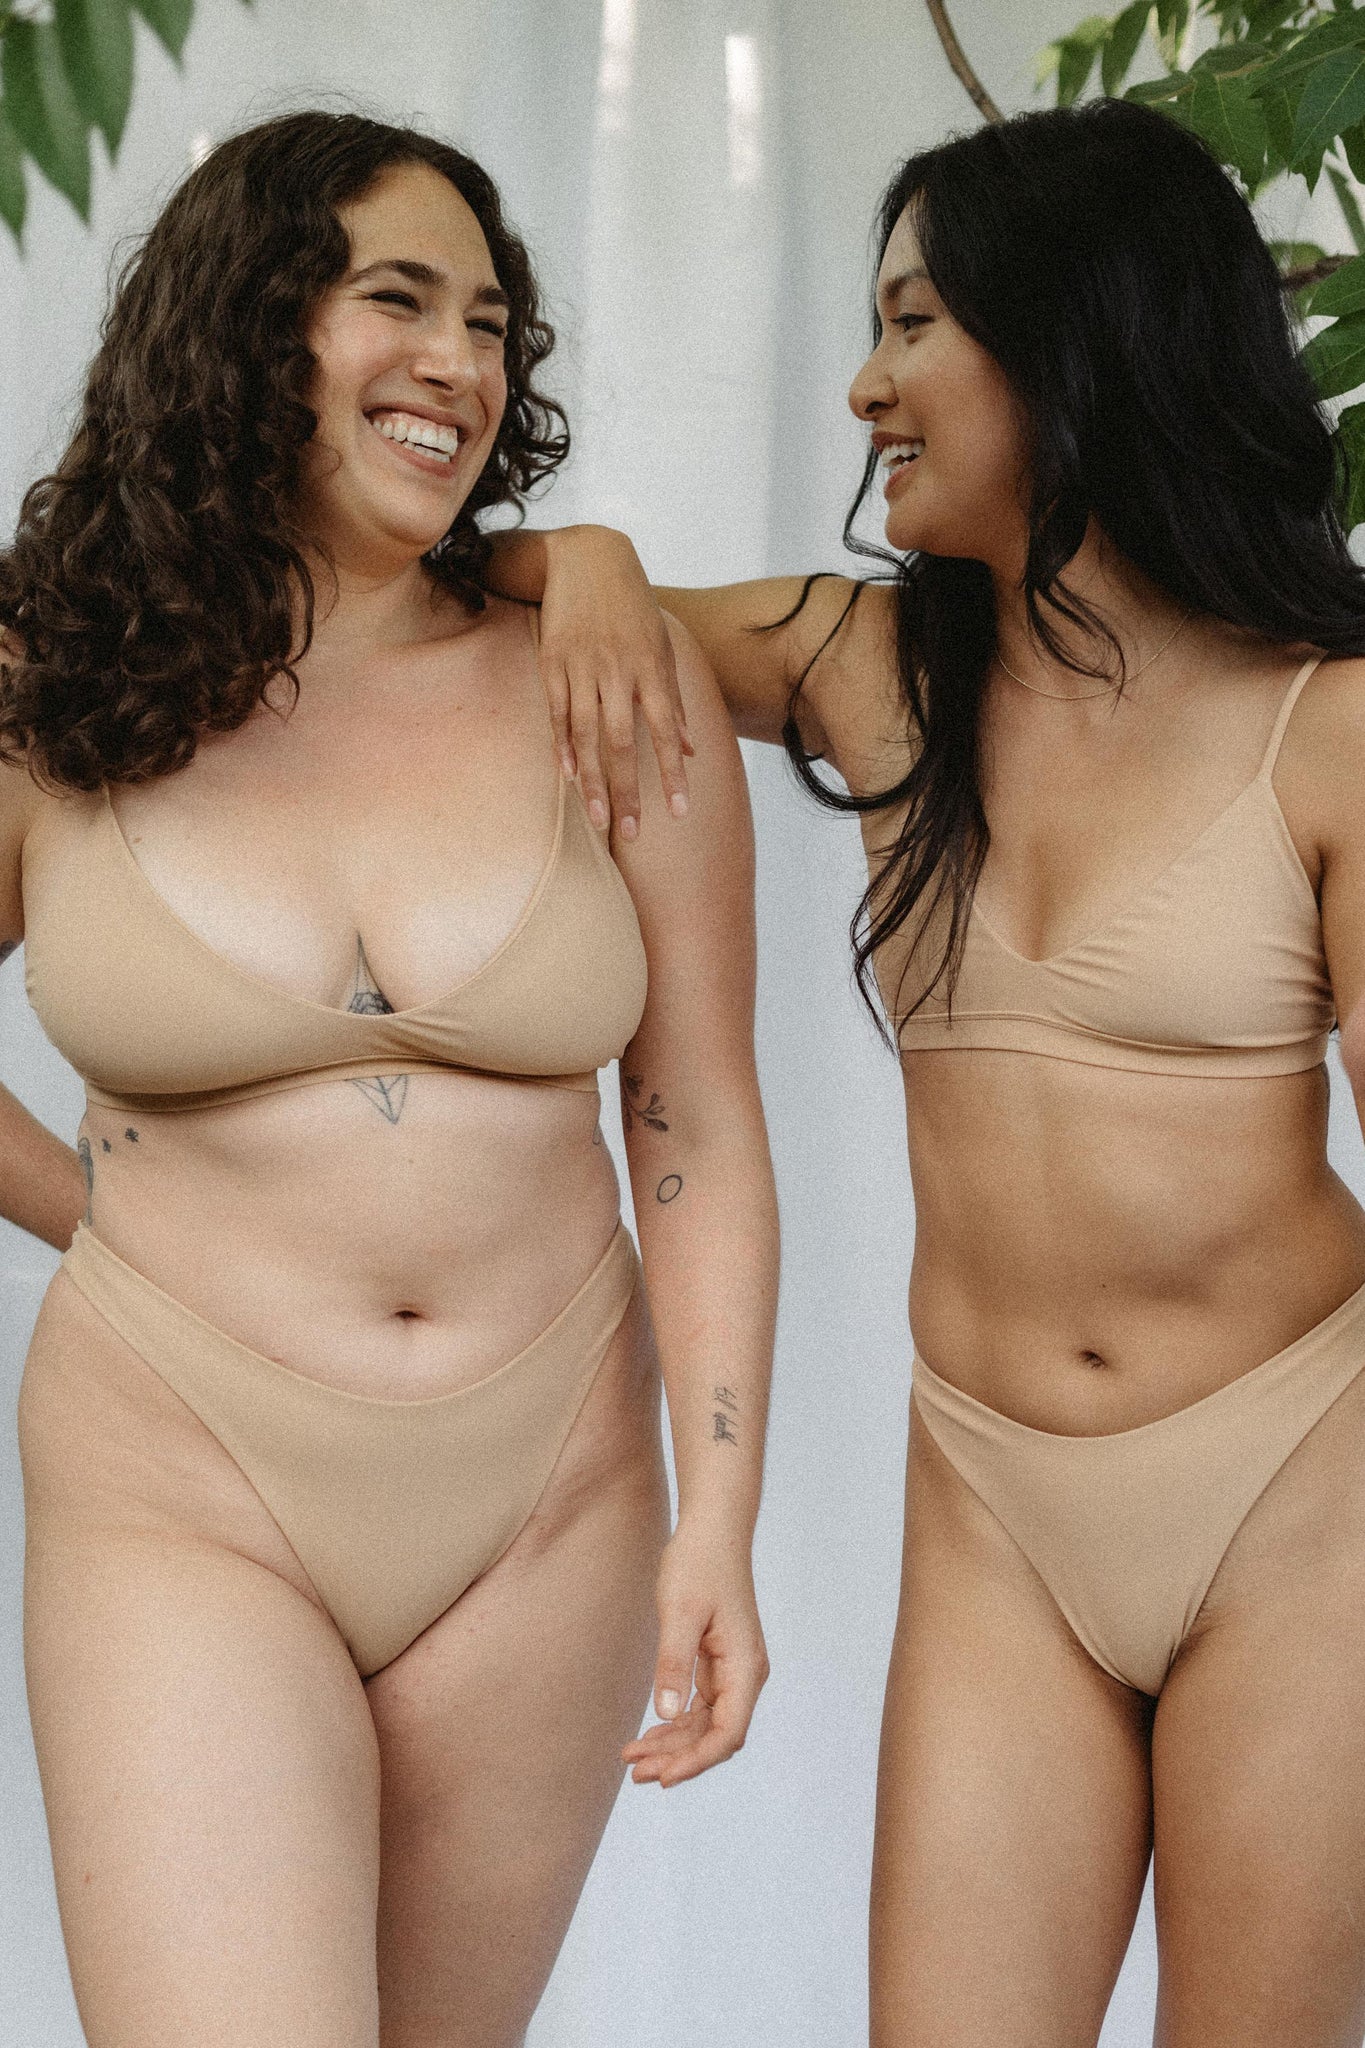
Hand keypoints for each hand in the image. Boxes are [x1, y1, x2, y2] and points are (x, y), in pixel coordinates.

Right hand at [538, 527, 693, 839]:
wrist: (588, 557)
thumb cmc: (632, 608)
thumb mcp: (662, 647)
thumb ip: (675, 702)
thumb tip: (690, 751)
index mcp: (650, 668)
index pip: (664, 731)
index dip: (672, 774)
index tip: (680, 813)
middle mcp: (617, 670)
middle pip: (622, 742)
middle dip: (627, 790)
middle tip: (630, 833)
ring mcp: (582, 666)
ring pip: (586, 734)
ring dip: (592, 780)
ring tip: (599, 819)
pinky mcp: (552, 661)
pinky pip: (557, 712)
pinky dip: (562, 746)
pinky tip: (567, 777)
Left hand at [622, 1520, 768, 1788]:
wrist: (712, 1529)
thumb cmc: (698, 1564)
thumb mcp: (680, 1612)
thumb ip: (674, 1664)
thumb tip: (666, 1715)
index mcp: (745, 1666)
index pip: (727, 1732)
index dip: (696, 1760)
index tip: (662, 1777)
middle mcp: (745, 1674)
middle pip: (716, 1735)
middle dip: (678, 1758)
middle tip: (635, 1773)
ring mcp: (733, 1670)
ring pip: (707, 1724)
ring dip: (674, 1744)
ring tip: (634, 1759)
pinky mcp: (719, 1662)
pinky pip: (701, 1706)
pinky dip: (676, 1722)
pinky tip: (650, 1732)